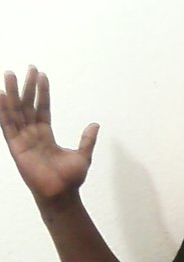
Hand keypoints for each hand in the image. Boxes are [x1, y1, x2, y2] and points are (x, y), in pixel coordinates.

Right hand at [0, 66, 98, 204]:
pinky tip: (1, 95)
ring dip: (13, 93)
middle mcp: (32, 134)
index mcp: (46, 135)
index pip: (42, 108)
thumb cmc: (71, 179)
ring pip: (15, 111)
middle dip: (27, 87)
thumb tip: (95, 125)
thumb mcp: (83, 155)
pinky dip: (3, 111)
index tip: (42, 75)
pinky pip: (7, 126)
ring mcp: (23, 140)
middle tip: (28, 68)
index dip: (42, 92)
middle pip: (27, 105)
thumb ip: (87, 139)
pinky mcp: (16, 147)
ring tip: (10, 74)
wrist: (62, 194)